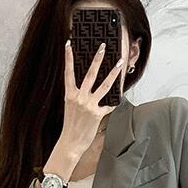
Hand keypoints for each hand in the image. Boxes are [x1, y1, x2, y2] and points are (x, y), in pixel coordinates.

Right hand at [59, 40, 124, 157]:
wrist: (70, 143)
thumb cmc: (71, 126)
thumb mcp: (70, 108)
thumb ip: (78, 96)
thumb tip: (88, 88)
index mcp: (70, 95)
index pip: (68, 73)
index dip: (68, 58)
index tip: (69, 44)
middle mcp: (79, 98)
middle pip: (90, 74)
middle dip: (97, 58)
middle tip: (103, 46)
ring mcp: (89, 105)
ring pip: (104, 85)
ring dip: (113, 73)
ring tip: (119, 62)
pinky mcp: (97, 114)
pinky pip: (109, 105)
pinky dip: (113, 103)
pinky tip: (119, 98)